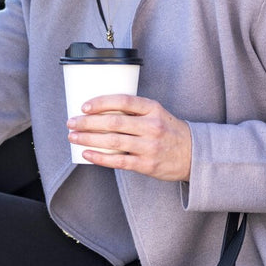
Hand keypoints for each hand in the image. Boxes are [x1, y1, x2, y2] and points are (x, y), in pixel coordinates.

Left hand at [67, 94, 191, 181]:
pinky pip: (119, 161)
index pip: (123, 101)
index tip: (84, 106)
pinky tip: (87, 153)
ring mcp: (149, 146)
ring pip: (113, 141)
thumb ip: (135, 111)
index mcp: (153, 109)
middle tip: (71, 122)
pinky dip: (100, 158)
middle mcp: (152, 126)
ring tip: (74, 137)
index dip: (101, 103)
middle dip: (88, 122)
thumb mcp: (158, 113)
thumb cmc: (170, 132)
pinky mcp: (147, 165)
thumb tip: (101, 111)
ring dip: (89, 139)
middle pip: (114, 122)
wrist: (194, 155)